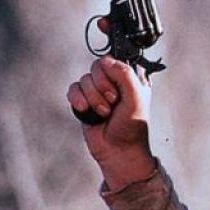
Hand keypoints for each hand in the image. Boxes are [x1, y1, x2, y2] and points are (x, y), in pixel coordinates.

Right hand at [67, 54, 156, 189]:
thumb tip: (106, 60)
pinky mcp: (83, 101)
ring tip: (105, 113)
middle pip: (97, 67)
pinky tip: (86, 110)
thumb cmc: (132, 126)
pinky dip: (78, 100)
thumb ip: (124, 74)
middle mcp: (113, 81)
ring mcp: (97, 91)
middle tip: (113, 103)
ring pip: (85, 80)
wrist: (118, 150)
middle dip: (103, 87)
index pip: (114, 59)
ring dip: (94, 99)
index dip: (112, 71)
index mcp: (129, 77)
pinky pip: (73, 89)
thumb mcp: (136, 96)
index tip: (118, 87)